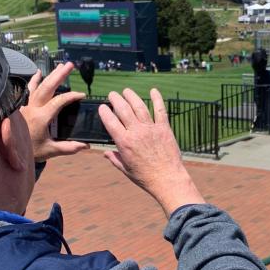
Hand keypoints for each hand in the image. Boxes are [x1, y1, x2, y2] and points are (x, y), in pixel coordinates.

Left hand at [20, 61, 87, 160]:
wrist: (9, 154)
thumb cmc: (30, 151)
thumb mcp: (50, 150)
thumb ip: (68, 147)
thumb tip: (86, 145)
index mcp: (41, 118)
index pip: (59, 101)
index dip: (71, 96)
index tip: (82, 95)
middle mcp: (32, 108)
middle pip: (48, 87)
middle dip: (60, 75)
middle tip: (70, 65)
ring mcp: (25, 106)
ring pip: (38, 86)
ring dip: (50, 75)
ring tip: (60, 66)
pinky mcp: (21, 107)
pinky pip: (27, 91)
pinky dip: (33, 81)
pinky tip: (38, 72)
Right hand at [98, 88, 203, 215]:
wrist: (167, 178)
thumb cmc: (145, 177)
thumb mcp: (125, 169)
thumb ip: (115, 159)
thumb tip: (105, 153)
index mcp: (124, 143)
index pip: (111, 122)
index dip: (105, 112)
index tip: (102, 106)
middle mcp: (136, 132)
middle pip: (123, 110)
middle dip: (116, 100)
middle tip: (112, 94)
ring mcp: (151, 129)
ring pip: (140, 107)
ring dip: (132, 97)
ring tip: (126, 91)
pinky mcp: (164, 128)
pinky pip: (160, 110)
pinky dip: (157, 99)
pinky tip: (153, 91)